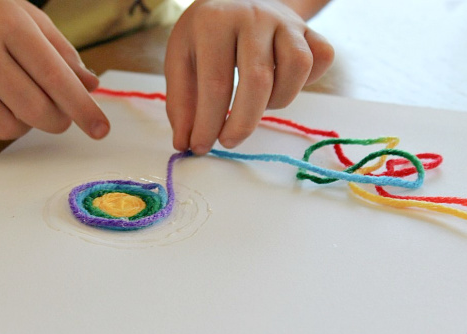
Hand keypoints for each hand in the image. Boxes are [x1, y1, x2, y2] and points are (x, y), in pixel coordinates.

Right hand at [0, 0, 108, 142]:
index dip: (82, 109)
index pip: (55, 77)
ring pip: (6, 129)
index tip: (101, 130)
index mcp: (8, 25)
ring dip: (22, 124)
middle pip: (35, 111)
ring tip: (14, 99)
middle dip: (57, 120)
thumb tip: (89, 86)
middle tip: (58, 113)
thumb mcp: (25, 17)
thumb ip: (60, 51)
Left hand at [165, 0, 333, 153]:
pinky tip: (282, 85)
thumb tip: (185, 144)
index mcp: (215, 22)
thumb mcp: (181, 59)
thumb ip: (181, 103)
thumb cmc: (205, 35)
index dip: (208, 124)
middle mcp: (253, 17)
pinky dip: (307, 80)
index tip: (200, 148)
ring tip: (256, 104)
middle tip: (228, 141)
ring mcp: (285, 21)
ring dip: (279, 99)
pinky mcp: (307, 28)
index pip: (215, 84)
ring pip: (297, 67)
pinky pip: (321, 57)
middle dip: (243, 123)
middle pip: (258, 80)